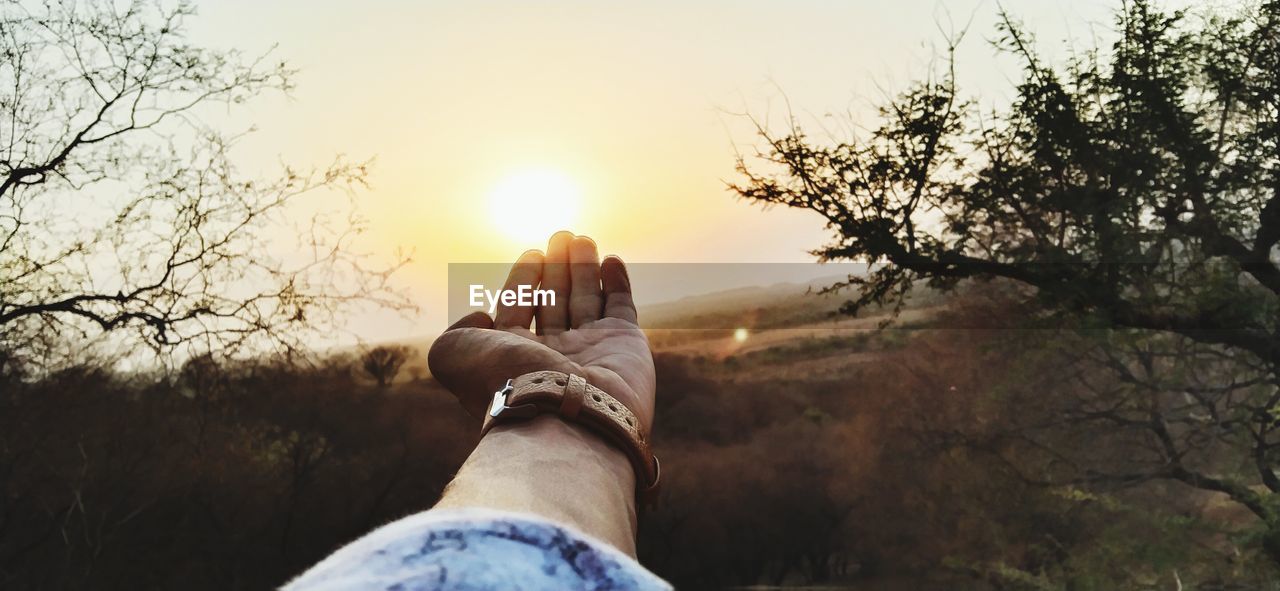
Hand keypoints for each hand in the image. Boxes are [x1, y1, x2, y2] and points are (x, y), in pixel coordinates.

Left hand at [428, 232, 655, 433]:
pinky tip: (610, 260)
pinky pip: (622, 307)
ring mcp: (593, 349)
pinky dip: (617, 282)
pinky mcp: (626, 344)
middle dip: (557, 267)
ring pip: (587, 298)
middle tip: (561, 235)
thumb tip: (480, 316)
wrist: (562, 417)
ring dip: (584, 266)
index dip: (523, 278)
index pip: (519, 307)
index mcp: (515, 355)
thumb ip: (456, 330)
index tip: (532, 252)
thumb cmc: (507, 384)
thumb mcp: (455, 354)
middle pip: (555, 299)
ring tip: (581, 238)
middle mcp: (554, 353)